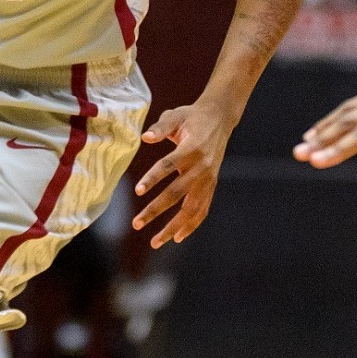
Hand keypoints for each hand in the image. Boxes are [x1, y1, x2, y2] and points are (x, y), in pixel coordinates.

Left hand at [132, 99, 238, 248]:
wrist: (220, 119)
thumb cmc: (192, 117)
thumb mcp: (176, 115)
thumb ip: (160, 127)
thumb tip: (144, 138)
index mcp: (192, 148)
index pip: (169, 165)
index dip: (153, 178)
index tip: (137, 191)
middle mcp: (202, 167)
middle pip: (176, 193)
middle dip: (155, 210)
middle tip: (136, 224)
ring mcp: (208, 179)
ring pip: (190, 209)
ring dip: (172, 227)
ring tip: (155, 242)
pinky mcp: (211, 186)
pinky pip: (202, 210)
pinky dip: (191, 226)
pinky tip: (176, 238)